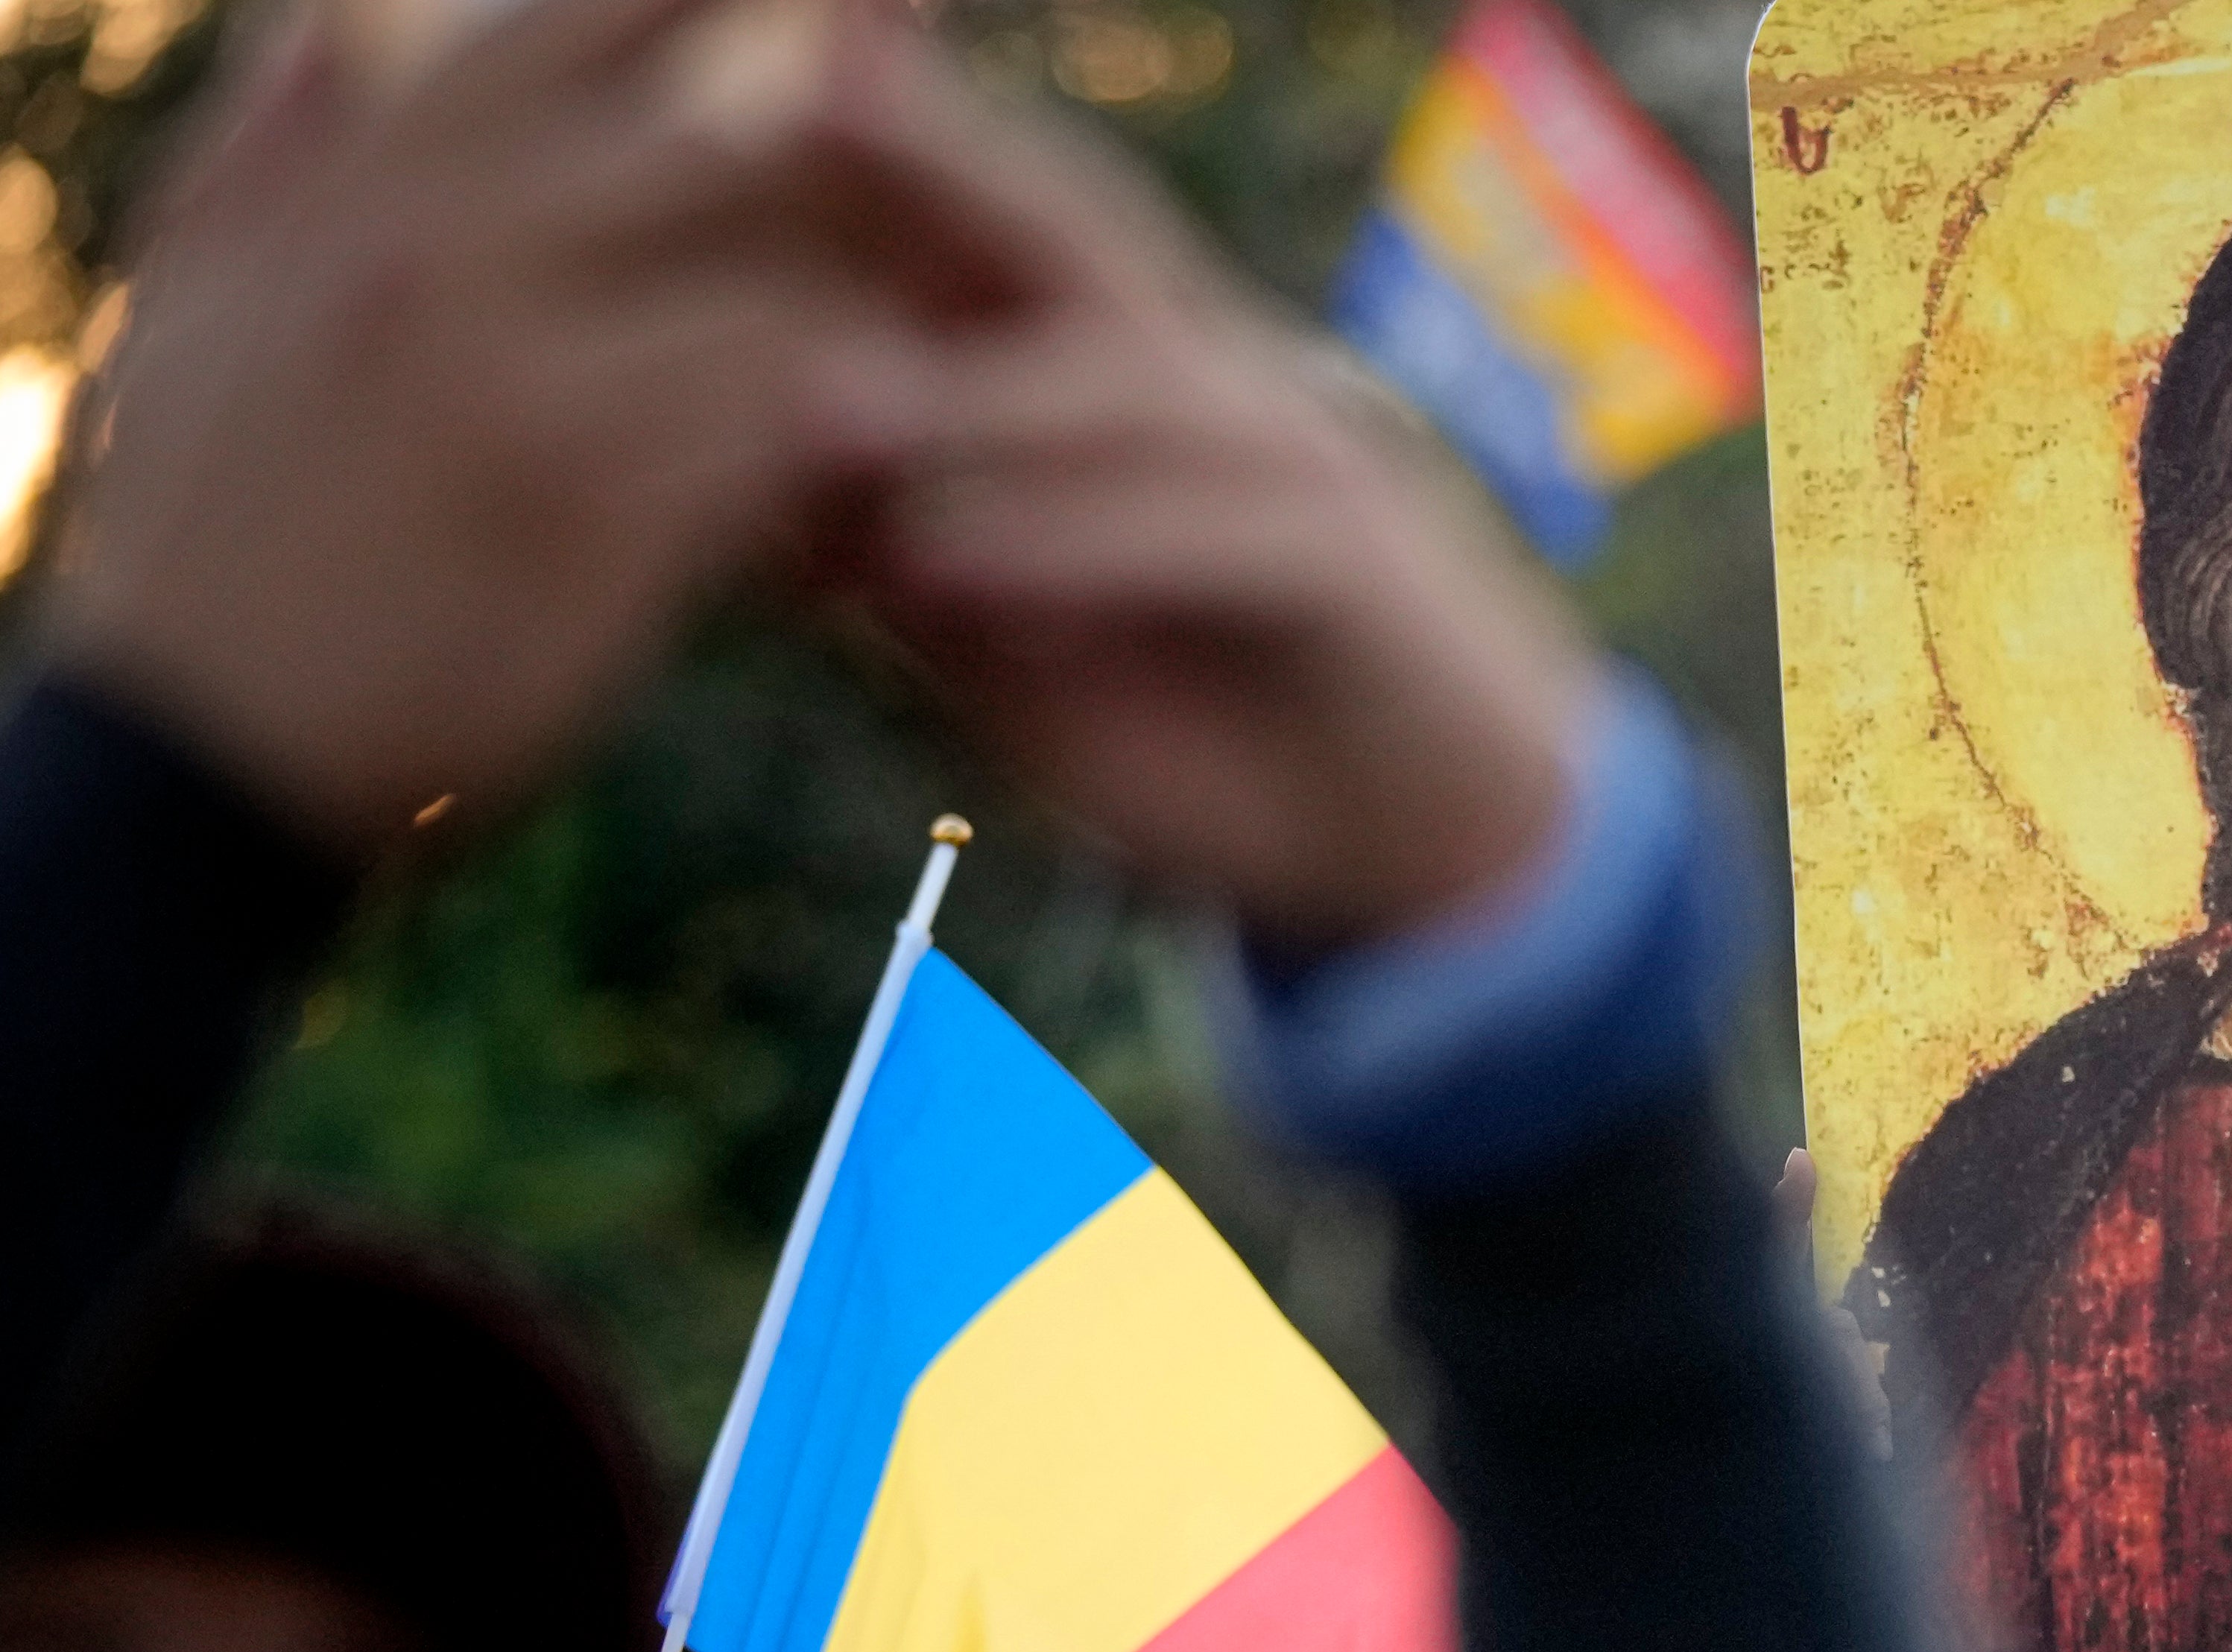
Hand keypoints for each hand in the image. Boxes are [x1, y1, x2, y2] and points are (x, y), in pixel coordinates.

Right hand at [50, 0, 917, 855]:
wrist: (181, 761)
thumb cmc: (193, 537)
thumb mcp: (200, 310)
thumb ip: (275, 154)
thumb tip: (329, 21)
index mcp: (368, 190)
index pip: (567, 25)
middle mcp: (445, 257)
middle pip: (720, 147)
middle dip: (861, 167)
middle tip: (972, 186)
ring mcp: (520, 387)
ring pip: (782, 301)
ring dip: (887, 333)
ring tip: (975, 369)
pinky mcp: (592, 527)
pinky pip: (784, 455)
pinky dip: (859, 465)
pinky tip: (911, 500)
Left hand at [802, 48, 1580, 947]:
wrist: (1418, 858)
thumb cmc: (1208, 740)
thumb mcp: (1010, 648)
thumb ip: (900, 558)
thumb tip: (736, 496)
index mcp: (1117, 365)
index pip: (977, 229)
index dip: (856, 156)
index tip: (687, 115)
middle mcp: (1207, 375)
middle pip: (1062, 230)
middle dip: (931, 153)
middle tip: (785, 89)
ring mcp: (1291, 454)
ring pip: (1124, 381)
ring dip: (966, 394)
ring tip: (813, 408)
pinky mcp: (1352, 564)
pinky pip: (1202, 533)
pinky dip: (1069, 543)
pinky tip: (945, 561)